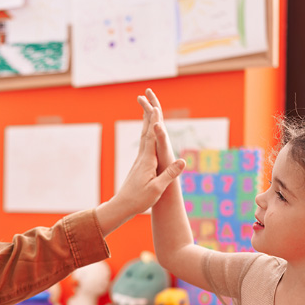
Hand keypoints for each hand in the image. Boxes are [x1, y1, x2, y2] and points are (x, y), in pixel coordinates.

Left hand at [99, 98, 185, 232]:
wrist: (122, 207)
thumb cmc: (139, 200)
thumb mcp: (157, 189)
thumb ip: (169, 174)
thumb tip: (182, 161)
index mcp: (147, 161)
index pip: (151, 137)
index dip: (154, 121)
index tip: (156, 106)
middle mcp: (142, 158)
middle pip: (145, 131)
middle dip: (148, 114)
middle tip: (147, 97)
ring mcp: (139, 161)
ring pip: (144, 137)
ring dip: (147, 121)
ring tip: (149, 108)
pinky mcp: (139, 166)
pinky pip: (144, 145)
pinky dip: (147, 134)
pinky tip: (148, 134)